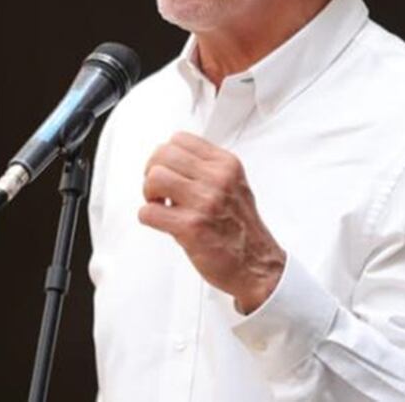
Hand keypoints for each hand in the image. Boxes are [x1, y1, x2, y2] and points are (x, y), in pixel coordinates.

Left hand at [139, 132, 285, 313]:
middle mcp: (217, 179)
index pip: (180, 139)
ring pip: (154, 178)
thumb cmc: (242, 229)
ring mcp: (204, 202)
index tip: (168, 170)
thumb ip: (208, 168)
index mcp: (226, 165)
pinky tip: (162, 222)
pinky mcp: (190, 227)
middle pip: (163, 154)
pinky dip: (148, 217)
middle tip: (159, 189)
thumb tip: (172, 159)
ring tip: (160, 204)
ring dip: (149, 193)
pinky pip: (149, 212)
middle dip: (152, 172)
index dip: (166, 155)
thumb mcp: (234, 184)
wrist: (256, 265)